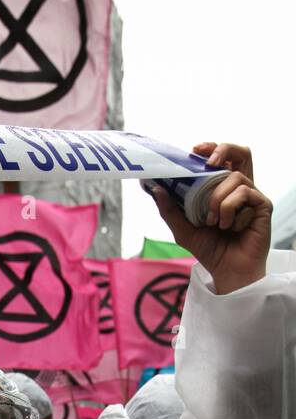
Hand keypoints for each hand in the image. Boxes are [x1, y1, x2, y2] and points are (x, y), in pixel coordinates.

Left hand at [148, 142, 270, 294]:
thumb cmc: (210, 250)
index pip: (222, 159)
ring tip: (213, 222)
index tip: (194, 149)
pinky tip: (229, 227)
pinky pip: (243, 193)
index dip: (212, 147)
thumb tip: (155, 188)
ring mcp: (252, 195)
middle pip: (240, 153)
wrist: (227, 271)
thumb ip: (170, 210)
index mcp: (223, 189)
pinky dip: (229, 211)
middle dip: (224, 150)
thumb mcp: (183, 229)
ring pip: (234, 177)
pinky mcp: (262, 204)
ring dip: (217, 199)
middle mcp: (240, 189)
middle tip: (209, 161)